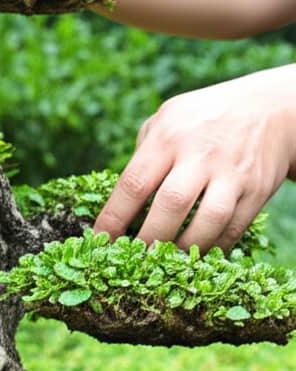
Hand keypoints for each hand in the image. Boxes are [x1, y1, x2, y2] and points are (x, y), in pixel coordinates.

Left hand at [93, 65, 295, 252]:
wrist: (271, 108)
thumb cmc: (203, 119)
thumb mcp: (167, 119)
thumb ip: (142, 155)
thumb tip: (118, 200)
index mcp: (168, 137)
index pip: (133, 183)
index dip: (113, 218)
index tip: (99, 241)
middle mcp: (200, 154)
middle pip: (170, 205)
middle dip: (148, 239)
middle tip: (133, 259)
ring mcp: (232, 173)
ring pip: (208, 220)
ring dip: (184, 249)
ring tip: (166, 262)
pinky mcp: (257, 189)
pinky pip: (233, 228)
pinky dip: (213, 248)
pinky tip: (196, 257)